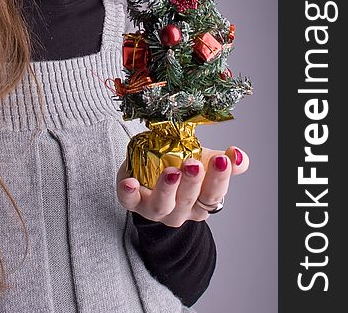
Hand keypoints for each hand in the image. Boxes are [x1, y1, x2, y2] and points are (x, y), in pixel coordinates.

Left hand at [116, 146, 248, 226]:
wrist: (152, 179)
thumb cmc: (183, 171)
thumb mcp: (206, 164)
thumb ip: (226, 162)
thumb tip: (238, 156)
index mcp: (201, 203)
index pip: (213, 195)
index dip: (219, 179)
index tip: (222, 160)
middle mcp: (180, 211)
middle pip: (188, 200)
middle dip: (192, 182)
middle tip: (194, 164)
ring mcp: (156, 209)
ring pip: (162, 205)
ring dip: (166, 188)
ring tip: (171, 171)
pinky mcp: (133, 202)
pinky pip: (129, 201)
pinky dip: (129, 193)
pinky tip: (130, 182)